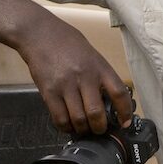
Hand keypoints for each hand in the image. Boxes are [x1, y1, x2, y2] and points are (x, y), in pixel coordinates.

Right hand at [16, 14, 134, 135]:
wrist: (38, 33)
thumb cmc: (66, 42)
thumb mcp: (91, 55)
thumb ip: (100, 75)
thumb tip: (108, 100)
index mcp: (99, 66)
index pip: (119, 93)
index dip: (124, 112)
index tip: (124, 122)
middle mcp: (84, 76)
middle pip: (96, 113)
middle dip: (99, 128)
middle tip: (99, 130)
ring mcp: (65, 85)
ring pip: (78, 119)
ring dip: (82, 129)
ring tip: (83, 128)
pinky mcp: (48, 91)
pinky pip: (59, 118)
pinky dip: (65, 127)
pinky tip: (68, 125)